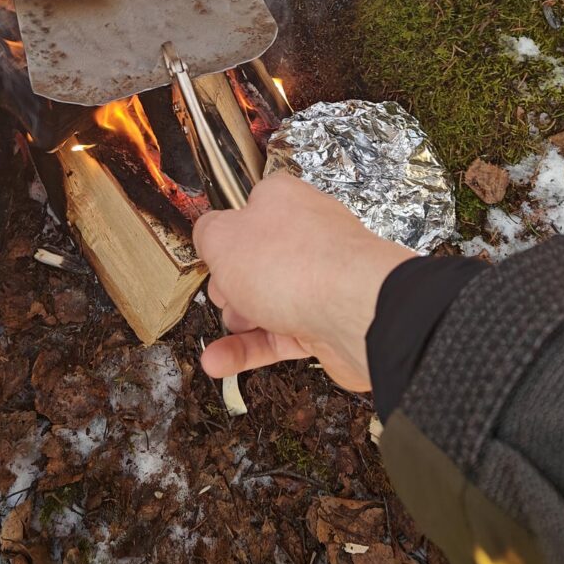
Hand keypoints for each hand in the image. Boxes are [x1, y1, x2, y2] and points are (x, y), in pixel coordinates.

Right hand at [193, 172, 414, 391]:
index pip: (247, 211)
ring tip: (222, 332)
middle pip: (254, 261)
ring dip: (236, 322)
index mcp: (282, 201)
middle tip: (223, 294)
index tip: (212, 254)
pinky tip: (219, 362)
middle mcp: (304, 236)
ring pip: (265, 302)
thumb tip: (208, 236)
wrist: (356, 311)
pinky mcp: (323, 323)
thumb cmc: (292, 263)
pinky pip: (277, 336)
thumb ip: (207, 234)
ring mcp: (318, 281)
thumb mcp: (223, 237)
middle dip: (230, 284)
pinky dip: (249, 349)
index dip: (225, 235)